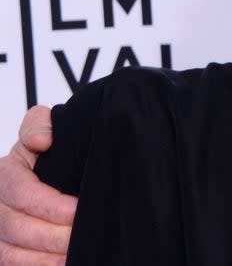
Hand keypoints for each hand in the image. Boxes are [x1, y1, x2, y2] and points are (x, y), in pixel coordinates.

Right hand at [0, 107, 74, 265]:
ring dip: (42, 259)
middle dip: (52, 236)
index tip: (78, 211)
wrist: (46, 170)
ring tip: (72, 257)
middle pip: (16, 227)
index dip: (51, 206)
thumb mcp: (43, 130)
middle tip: (80, 238)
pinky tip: (59, 265)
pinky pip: (10, 265)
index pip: (22, 194)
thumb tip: (42, 139)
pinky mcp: (2, 248)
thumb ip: (39, 124)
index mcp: (5, 173)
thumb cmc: (48, 151)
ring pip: (10, 252)